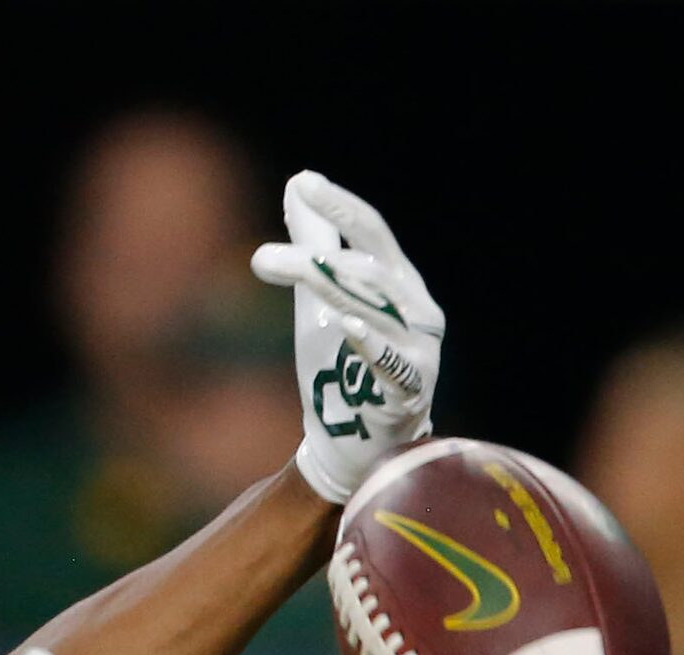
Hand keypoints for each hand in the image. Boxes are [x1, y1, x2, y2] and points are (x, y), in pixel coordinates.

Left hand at [251, 169, 444, 503]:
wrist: (353, 442)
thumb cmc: (341, 363)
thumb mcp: (322, 298)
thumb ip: (316, 241)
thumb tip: (296, 183)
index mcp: (399, 282)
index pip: (373, 233)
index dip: (341, 206)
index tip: (303, 183)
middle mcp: (417, 309)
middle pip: (370, 272)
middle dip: (320, 258)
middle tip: (263, 256)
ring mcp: (419, 350)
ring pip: (378, 312)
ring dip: (331, 291)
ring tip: (296, 270)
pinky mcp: (410, 391)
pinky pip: (393, 364)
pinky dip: (371, 344)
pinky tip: (346, 324)